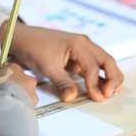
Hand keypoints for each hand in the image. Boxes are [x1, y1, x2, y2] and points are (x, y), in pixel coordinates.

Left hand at [1, 23, 123, 101]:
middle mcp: (85, 44)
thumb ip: (62, 82)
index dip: (95, 84)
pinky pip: (95, 65)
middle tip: (109, 95)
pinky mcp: (79, 55)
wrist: (22, 38)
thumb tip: (72, 97)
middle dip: (113, 78)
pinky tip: (101, 87)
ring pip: (104, 62)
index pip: (93, 66)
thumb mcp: (46, 66)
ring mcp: (83, 49)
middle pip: (107, 61)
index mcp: (79, 43)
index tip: (96, 98)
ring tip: (109, 93)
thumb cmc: (34, 48)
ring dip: (109, 77)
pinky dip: (100, 76)